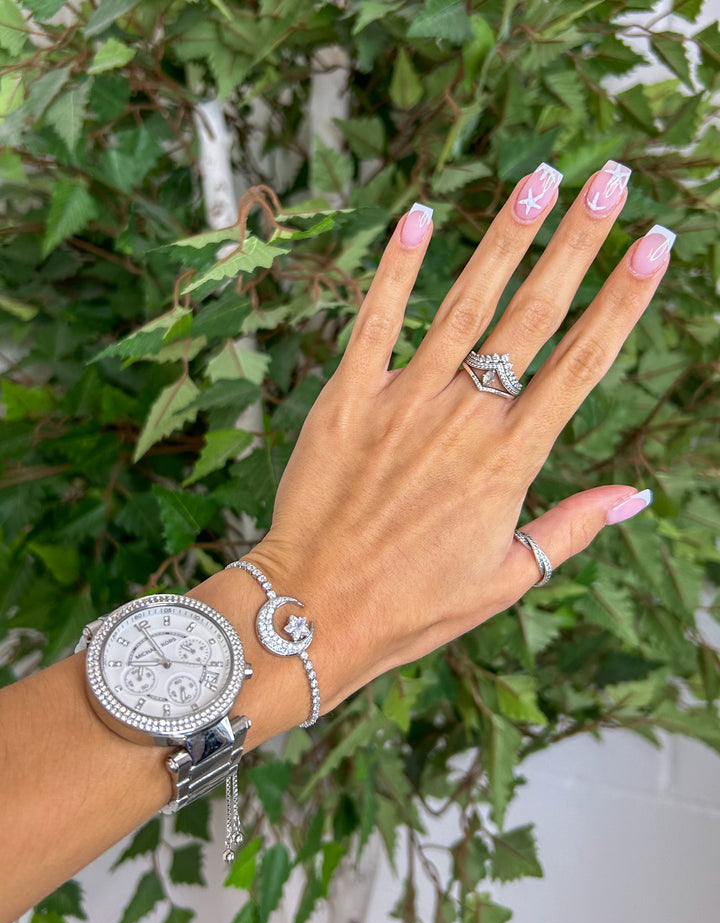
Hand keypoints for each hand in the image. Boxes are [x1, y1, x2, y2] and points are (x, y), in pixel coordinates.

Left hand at [242, 161, 667, 712]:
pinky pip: (375, 322)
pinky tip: (422, 216)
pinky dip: (397, 268)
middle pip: (534, 315)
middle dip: (578, 242)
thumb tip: (638, 495)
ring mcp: (403, 403)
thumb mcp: (508, 578)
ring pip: (465, 304)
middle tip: (612, 180)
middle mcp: (464, 419)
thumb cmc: (414, 605)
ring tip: (540, 177)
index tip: (657, 244)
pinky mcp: (347, 399)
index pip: (583, 363)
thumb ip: (572, 527)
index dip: (625, 299)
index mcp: (510, 460)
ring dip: (506, 237)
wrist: (315, 611)